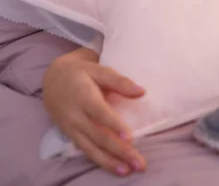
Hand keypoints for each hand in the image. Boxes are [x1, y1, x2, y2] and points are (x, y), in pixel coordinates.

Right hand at [43, 49, 145, 175]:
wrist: (53, 80)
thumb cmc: (82, 74)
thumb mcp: (99, 71)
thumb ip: (120, 82)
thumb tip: (142, 91)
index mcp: (84, 96)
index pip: (100, 113)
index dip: (114, 126)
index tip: (129, 137)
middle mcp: (76, 115)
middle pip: (99, 136)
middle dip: (119, 150)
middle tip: (139, 162)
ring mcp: (72, 128)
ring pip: (92, 149)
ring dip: (111, 162)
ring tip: (129, 170)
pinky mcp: (72, 137)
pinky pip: (87, 151)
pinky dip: (102, 161)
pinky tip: (117, 168)